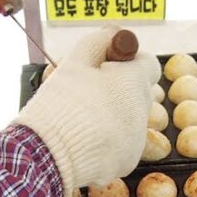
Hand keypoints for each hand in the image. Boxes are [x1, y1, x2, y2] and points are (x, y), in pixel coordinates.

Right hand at [15, 27, 159, 196]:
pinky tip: (84, 142)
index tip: (106, 66)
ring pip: (129, 121)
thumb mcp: (73, 64)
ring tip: (81, 122)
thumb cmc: (60, 106)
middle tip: (86, 95)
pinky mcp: (128, 164)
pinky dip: (107, 143)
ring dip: (112, 117)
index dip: (127, 62)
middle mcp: (142, 113)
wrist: (47, 158)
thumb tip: (112, 33)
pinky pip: (122, 146)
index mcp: (132, 83)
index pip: (149, 64)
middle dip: (117, 91)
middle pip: (137, 94)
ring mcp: (137, 141)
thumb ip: (97, 42)